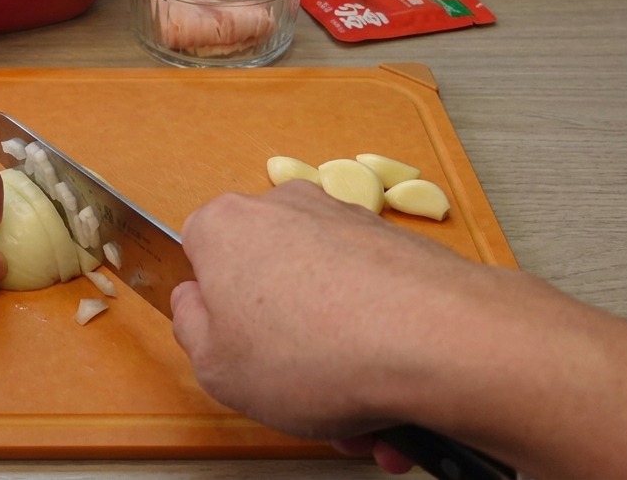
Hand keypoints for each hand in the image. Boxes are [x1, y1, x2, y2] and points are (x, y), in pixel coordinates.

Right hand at [169, 180, 485, 440]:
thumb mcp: (214, 367)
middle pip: (263, 281)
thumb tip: (196, 308)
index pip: (196, 257)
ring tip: (352, 417)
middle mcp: (284, 209)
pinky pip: (368, 303)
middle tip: (292, 394)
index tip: (229, 349)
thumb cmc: (318, 351)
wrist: (437, 342)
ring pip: (320, 300)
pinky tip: (387, 400)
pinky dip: (373, 348)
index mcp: (224, 226)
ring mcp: (345, 222)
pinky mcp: (396, 245)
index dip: (212, 313)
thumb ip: (189, 328)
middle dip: (279, 344)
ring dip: (331, 359)